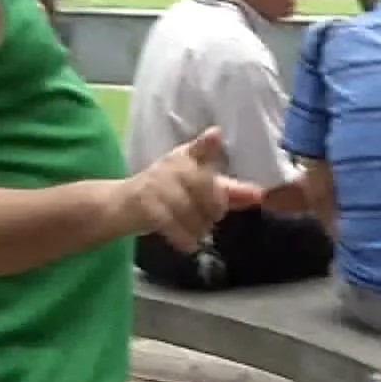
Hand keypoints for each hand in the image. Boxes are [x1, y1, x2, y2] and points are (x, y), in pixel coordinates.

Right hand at [117, 128, 261, 251]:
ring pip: (192, 212)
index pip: (201, 149)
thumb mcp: (198, 187)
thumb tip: (260, 194)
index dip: (208, 144)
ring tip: (195, 232)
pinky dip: (184, 240)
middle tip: (207, 219)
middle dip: (213, 212)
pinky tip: (188, 245)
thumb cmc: (166, 194)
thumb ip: (230, 191)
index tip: (216, 136)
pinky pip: (174, 226)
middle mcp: (173, 165)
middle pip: (208, 192)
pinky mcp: (145, 204)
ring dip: (198, 229)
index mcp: (187, 157)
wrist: (121, 205)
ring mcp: (158, 183)